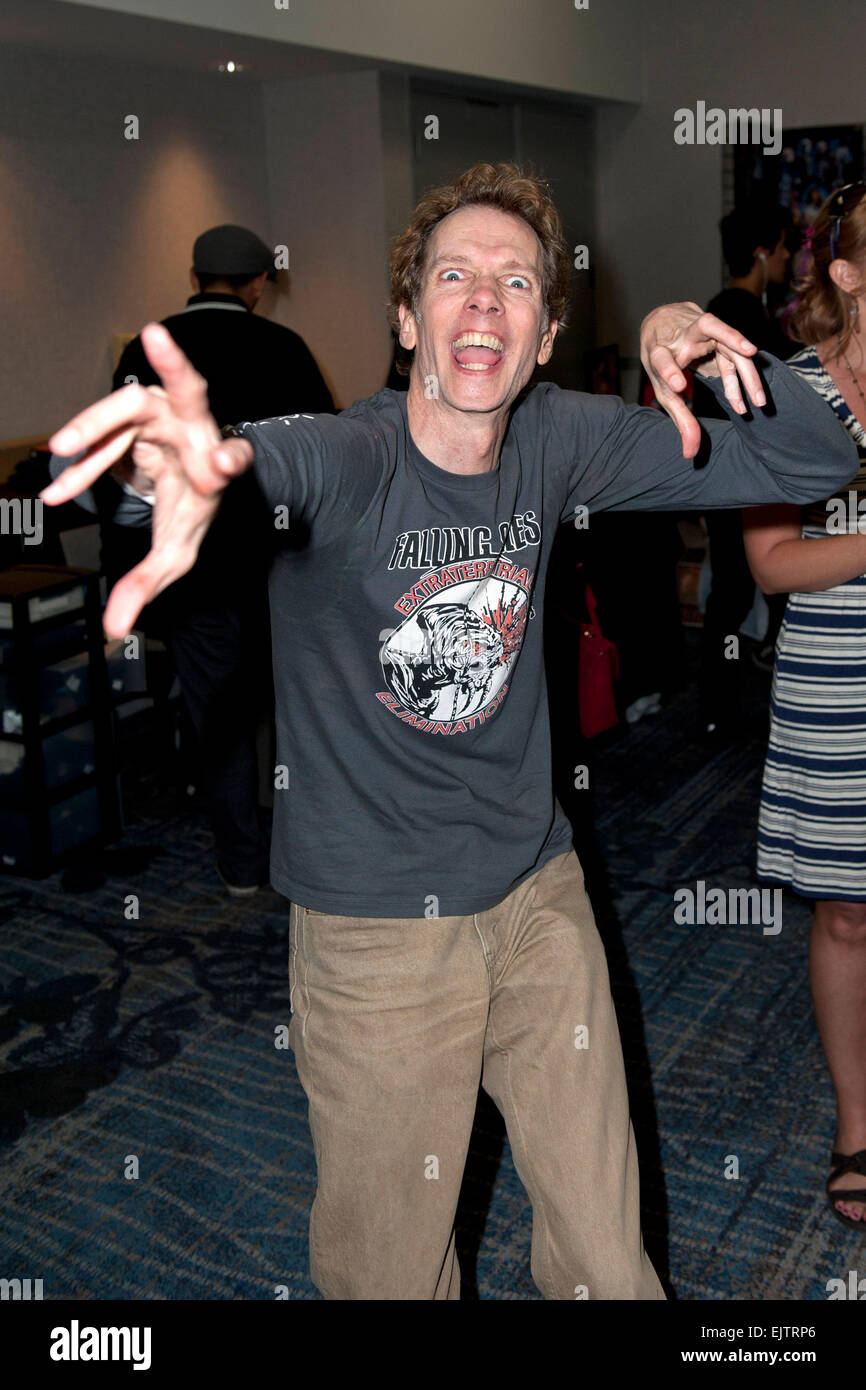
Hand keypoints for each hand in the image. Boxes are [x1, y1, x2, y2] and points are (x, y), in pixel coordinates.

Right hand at [40, 323, 254, 636]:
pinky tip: (57, 485)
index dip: (232, 459)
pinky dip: (83, 455)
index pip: (235, 455)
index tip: (225, 466)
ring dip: (95, 427)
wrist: (182, 479)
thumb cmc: (189, 510)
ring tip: (60, 454)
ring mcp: (163, 412)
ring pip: (131, 408)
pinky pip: (106, 432)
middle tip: (157, 338)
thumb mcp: (175, 551)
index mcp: (219, 461)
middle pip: (191, 392)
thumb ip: (148, 585)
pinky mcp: (133, 412)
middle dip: (175, 366)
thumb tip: (113, 630)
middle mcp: (196, 428)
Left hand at [640, 302, 765, 458]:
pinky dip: (744, 371)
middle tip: (747, 371)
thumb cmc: (662, 362)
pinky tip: (753, 393)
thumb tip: (690, 454)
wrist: (664, 321)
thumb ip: (681, 419)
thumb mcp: (665, 391)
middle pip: (707, 328)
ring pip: (730, 341)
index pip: (661, 359)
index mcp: (658, 350)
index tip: (679, 388)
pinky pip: (735, 350)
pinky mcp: (719, 328)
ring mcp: (703, 326)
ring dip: (746, 371)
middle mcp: (681, 333)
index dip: (668, 371)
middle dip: (729, 343)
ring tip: (759, 402)